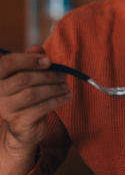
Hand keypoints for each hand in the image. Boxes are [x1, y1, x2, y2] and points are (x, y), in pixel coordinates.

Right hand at [0, 45, 72, 174]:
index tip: (49, 61)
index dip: (29, 60)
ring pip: (33, 94)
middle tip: (64, 75)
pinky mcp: (18, 122)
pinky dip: (57, 100)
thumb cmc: (27, 95)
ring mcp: (5, 109)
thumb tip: (37, 47)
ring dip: (54, 88)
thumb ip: (32, 61)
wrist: (24, 127)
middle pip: (23, 79)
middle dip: (48, 75)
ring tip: (66, 86)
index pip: (8, 63)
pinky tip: (67, 96)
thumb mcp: (30, 76)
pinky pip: (41, 108)